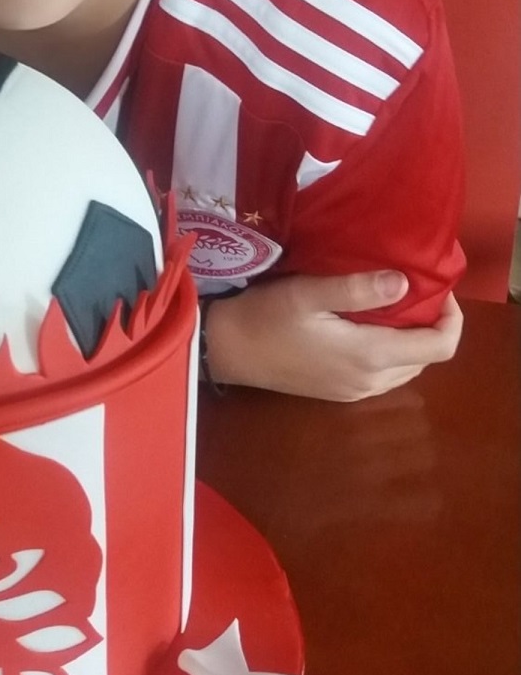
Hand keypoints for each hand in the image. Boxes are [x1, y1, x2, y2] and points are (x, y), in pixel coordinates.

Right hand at [202, 271, 462, 400]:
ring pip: (407, 367)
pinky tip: (369, 325)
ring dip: (411, 338)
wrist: (223, 349)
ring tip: (394, 303)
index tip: (437, 287)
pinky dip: (391, 349)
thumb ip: (357, 289)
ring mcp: (354, 391)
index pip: (439, 347)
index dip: (451, 317)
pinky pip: (384, 374)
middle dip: (431, 324)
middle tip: (416, 288)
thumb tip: (405, 281)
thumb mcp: (307, 293)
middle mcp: (369, 381)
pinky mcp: (339, 392)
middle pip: (427, 358)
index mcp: (369, 356)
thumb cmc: (264, 316)